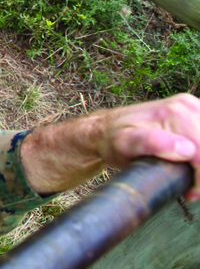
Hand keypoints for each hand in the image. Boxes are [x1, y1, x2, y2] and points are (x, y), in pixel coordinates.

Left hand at [22, 93, 199, 200]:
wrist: (107, 129)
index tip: (191, 193)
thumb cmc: (115, 140)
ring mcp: (191, 106)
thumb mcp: (125, 144)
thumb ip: (153, 144)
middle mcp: (186, 105)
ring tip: (191, 179)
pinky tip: (194, 164)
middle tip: (191, 189)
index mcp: (174, 113)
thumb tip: (186, 149)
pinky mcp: (193, 111)